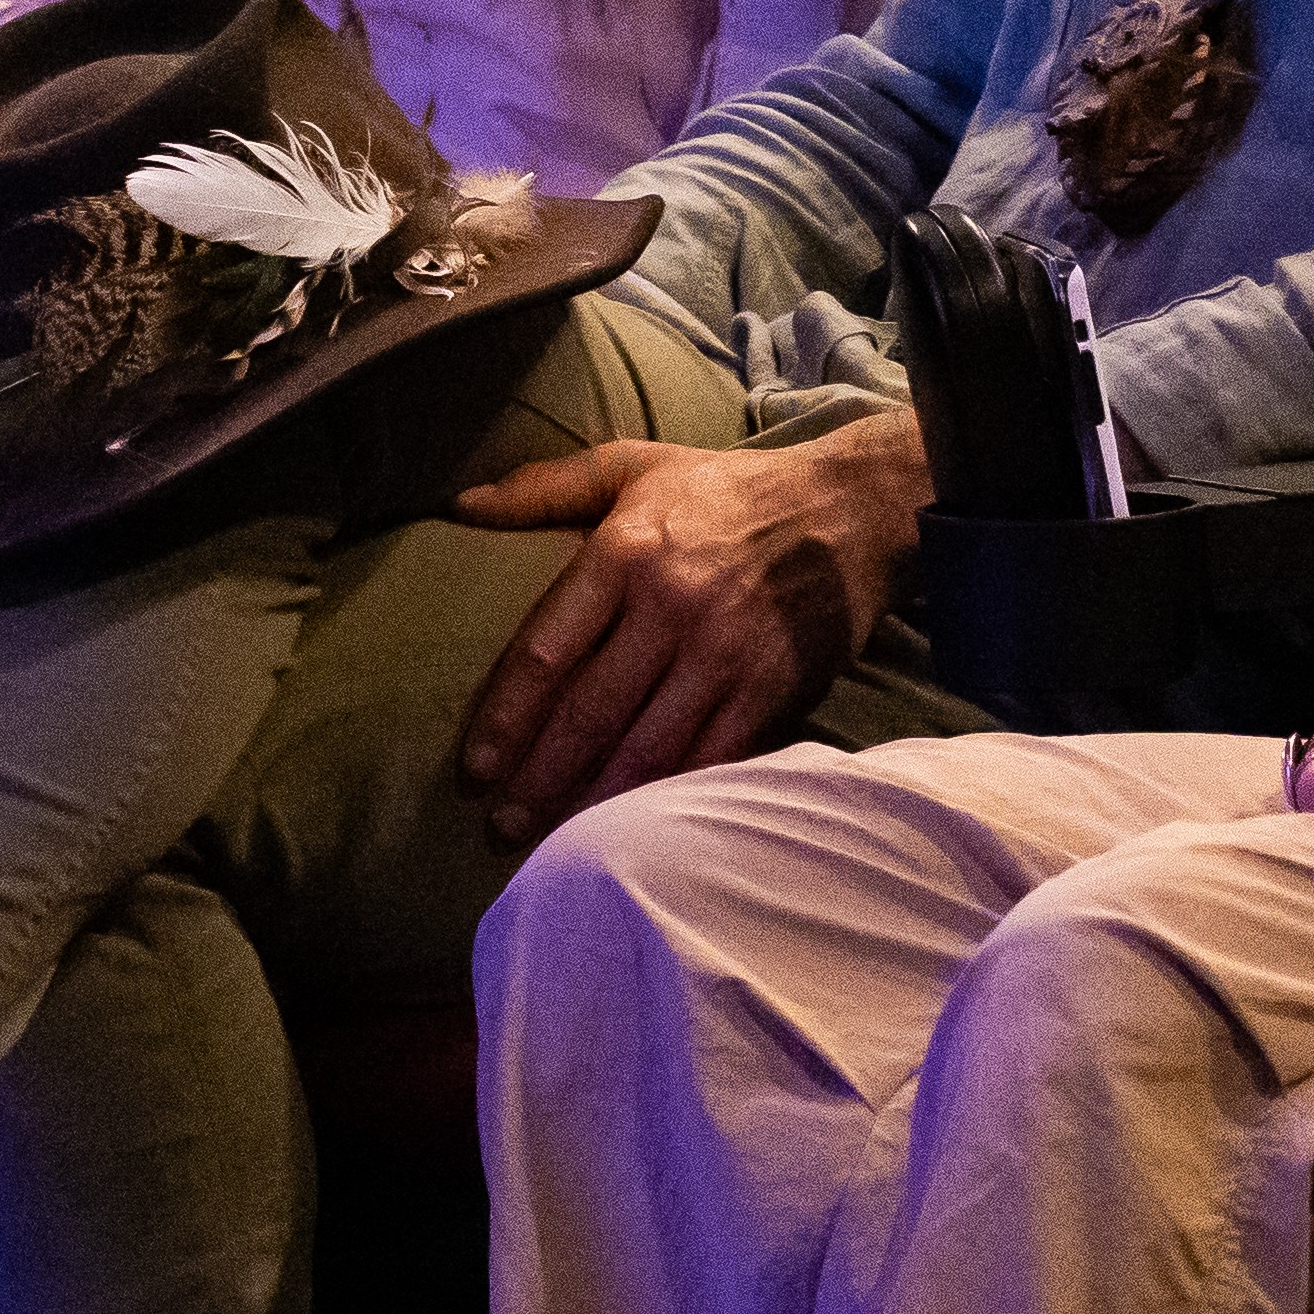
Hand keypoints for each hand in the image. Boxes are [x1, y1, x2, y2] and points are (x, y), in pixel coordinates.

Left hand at [446, 425, 922, 833]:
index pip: (545, 649)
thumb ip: (547, 487)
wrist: (851, 509)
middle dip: (536, 780)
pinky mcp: (771, 689)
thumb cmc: (727, 493)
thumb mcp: (636, 467)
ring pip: (644, 750)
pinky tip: (634, 831)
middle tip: (498, 826)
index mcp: (627, 550)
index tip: (473, 767)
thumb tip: (463, 507)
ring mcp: (726, 654)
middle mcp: (673, 605)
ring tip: (551, 846)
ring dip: (591, 806)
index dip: (503, 719)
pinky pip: (707, 760)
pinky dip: (667, 802)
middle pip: (587, 714)